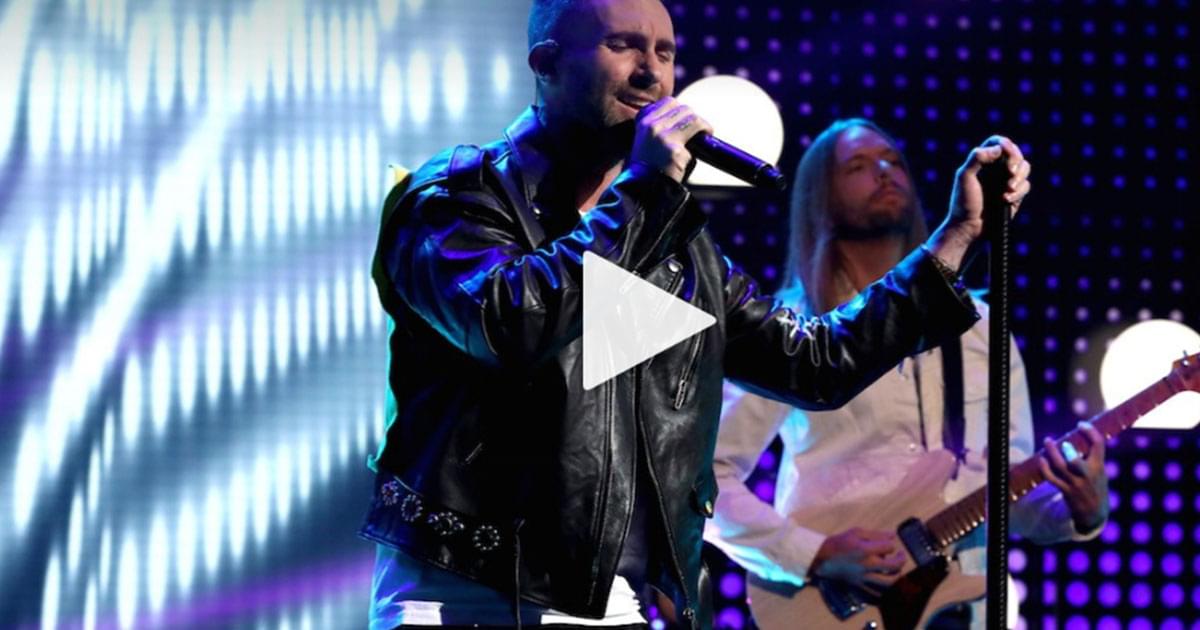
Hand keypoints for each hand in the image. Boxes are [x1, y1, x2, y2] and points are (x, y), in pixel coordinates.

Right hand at [629, 97, 713, 182]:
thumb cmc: (647, 169)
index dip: (681, 110)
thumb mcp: (648, 141)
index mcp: (642, 121)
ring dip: (703, 125)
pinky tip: (703, 149)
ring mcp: (662, 136)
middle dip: (694, 118)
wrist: (642, 190)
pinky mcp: (674, 150)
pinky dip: (704, 141)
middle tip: (700, 130)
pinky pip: (697, 136)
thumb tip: (686, 119)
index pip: (669, 102)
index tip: (688, 120)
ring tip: (706, 134)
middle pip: (683, 108)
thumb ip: (663, 127)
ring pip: (692, 117)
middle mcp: (651, 125)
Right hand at [809, 527, 905, 594]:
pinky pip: (877, 592)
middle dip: (901, 559)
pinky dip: (884, 588)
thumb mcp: (856, 532)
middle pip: (894, 566)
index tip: (887, 542)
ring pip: (889, 582)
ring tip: (895, 569)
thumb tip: (893, 536)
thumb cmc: (839, 542)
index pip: (889, 547)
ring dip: (896, 575)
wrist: (822, 558)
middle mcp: (867, 565)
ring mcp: (864, 577)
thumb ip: (876, 534)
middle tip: (901, 555)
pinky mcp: (860, 585)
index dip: (891, 544)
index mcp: (866, 550)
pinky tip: (885, 581)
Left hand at [927, 136, 1031, 269]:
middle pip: (1016, 154)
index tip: (1006, 151)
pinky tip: (1005, 200)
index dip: (1006, 144)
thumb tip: (998, 148)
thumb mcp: (964, 177)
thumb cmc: (963, 202)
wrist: (968, 227)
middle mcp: (996, 169)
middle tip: (1009, 171)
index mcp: (983, 161)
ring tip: (1008, 188)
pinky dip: (1018, 192)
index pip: (999, 143)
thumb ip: (977, 158)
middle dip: (1016, 160)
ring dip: (1020, 176)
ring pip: (1025, 168)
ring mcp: (1006, 181)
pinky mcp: (1015, 195)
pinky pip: (1025, 186)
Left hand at [1038, 421, 1109, 533]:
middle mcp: (1087, 475)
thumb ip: (1091, 457)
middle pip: (1076, 462)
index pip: (1098, 445)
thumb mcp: (1099, 471)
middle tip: (1063, 443)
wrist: (1095, 512)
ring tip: (1047, 441)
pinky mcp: (1065, 491)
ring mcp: (1075, 484)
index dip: (1090, 432)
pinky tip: (1041, 459)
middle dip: (1069, 452)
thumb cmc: (1095, 486)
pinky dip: (1045, 468)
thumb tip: (1075, 438)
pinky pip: (1052, 478)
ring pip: (1060, 467)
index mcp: (1099, 467)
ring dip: (1052, 453)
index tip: (1081, 424)